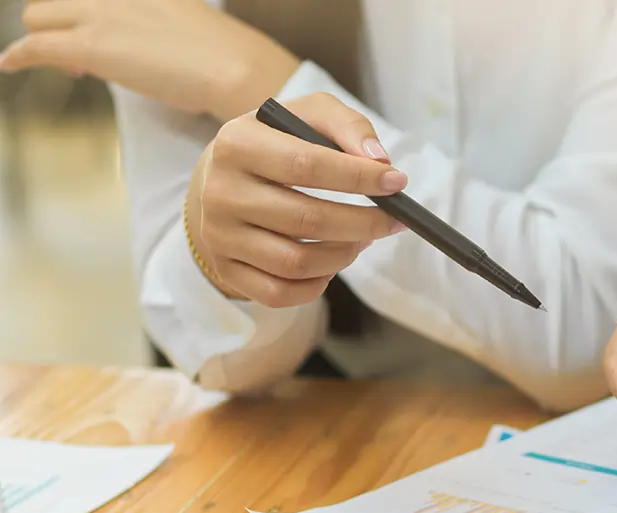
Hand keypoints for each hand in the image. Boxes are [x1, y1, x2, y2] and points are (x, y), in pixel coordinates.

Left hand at [0, 0, 300, 120]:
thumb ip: (155, 21)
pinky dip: (17, 56)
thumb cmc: (225, 54)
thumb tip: (144, 41)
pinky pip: (35, 46)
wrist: (236, 66)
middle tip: (80, 52)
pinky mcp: (90, 46)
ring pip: (38, 17)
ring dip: (43, 39)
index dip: (80, 9)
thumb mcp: (185, 18)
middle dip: (59, 23)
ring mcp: (98, 14)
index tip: (90, 25)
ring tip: (70, 66)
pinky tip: (8, 66)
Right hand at [189, 93, 407, 306]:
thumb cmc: (277, 144)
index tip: (397, 182)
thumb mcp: (307, 116)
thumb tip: (379, 160)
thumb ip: (347, 126)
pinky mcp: (226, 270)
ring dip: (345, 254)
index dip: (359, 177)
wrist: (221, 177)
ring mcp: (220, 236)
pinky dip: (317, 284)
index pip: (307, 165)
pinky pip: (281, 293)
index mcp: (236, 145)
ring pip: (297, 263)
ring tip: (363, 238)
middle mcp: (221, 192)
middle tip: (395, 220)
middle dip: (365, 223)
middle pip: (308, 220)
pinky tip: (331, 262)